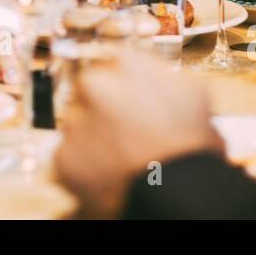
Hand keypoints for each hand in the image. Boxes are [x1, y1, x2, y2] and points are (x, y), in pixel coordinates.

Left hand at [54, 50, 220, 218]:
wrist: (176, 191)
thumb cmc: (192, 144)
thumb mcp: (192, 91)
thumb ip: (162, 77)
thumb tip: (152, 82)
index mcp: (128, 64)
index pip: (116, 63)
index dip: (126, 86)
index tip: (133, 101)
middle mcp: (95, 84)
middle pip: (91, 89)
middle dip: (103, 107)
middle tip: (126, 131)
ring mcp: (76, 120)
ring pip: (78, 123)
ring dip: (93, 135)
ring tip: (121, 156)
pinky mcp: (64, 155)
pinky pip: (70, 155)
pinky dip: (84, 164)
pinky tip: (110, 173)